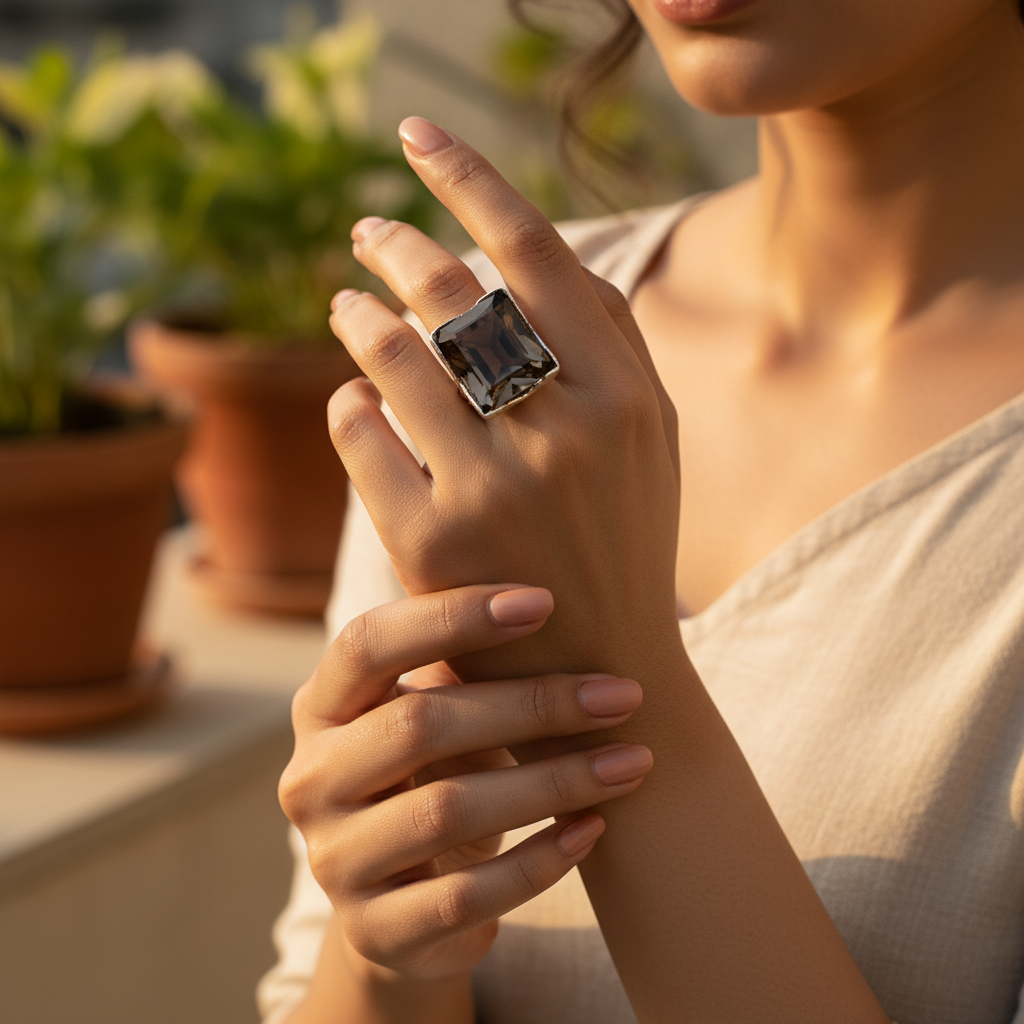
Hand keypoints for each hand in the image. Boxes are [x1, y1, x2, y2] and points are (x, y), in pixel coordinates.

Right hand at [280, 583, 652, 980]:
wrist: (408, 902)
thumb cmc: (436, 777)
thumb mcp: (438, 714)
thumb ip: (465, 666)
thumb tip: (555, 599)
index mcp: (322, 708)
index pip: (368, 644)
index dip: (451, 617)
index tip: (545, 602)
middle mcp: (311, 779)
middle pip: (418, 725)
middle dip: (531, 705)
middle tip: (621, 695)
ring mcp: (335, 861)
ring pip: (446, 811)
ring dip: (552, 783)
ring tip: (630, 763)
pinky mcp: (375, 931)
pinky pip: (466, 895)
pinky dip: (540, 860)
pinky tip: (594, 830)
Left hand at [327, 116, 682, 684]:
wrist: (600, 671)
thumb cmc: (619, 539)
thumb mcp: (647, 437)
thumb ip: (608, 339)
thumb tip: (533, 250)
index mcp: (626, 396)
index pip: (538, 252)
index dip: (470, 179)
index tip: (418, 134)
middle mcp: (566, 434)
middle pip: (456, 293)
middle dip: (395, 245)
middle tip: (366, 231)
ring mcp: (494, 489)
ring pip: (395, 354)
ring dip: (357, 316)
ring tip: (345, 306)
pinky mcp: (430, 541)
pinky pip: (359, 429)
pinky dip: (347, 401)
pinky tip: (355, 400)